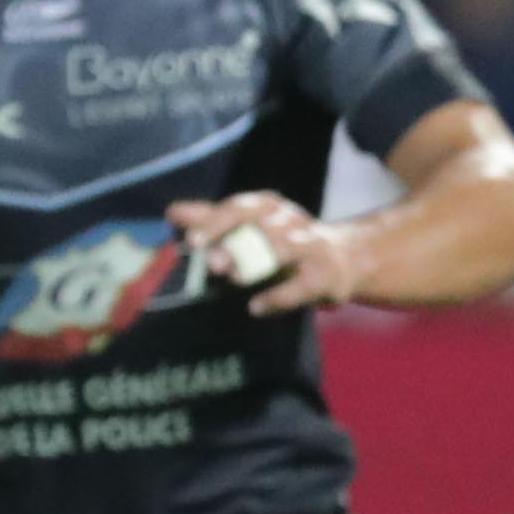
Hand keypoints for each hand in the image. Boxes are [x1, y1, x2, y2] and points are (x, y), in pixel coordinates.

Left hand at [168, 189, 358, 315]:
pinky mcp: (325, 275)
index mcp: (267, 207)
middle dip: (235, 243)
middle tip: (213, 264)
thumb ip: (211, 220)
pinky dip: (279, 297)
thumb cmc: (281, 241)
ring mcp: (312, 245)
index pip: (240, 207)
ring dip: (258, 263)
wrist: (341, 259)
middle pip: (261, 226)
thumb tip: (172, 211)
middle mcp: (291, 220)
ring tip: (236, 278)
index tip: (192, 241)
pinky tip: (256, 307)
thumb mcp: (247, 227)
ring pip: (286, 248)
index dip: (216, 222)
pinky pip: (303, 285)